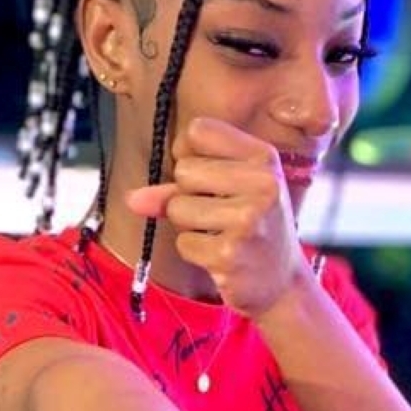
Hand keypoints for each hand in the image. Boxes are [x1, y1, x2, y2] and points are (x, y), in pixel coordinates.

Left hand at [125, 117, 307, 316]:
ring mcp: (248, 219)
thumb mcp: (225, 194)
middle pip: (184, 170)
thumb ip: (175, 188)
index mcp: (262, 157)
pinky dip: (194, 252)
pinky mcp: (229, 253)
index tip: (207, 176)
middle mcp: (262, 183)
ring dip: (189, 226)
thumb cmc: (250, 227)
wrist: (279, 280)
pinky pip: (183, 242)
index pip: (197, 131)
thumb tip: (131, 199)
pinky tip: (220, 254)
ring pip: (177, 208)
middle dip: (187, 195)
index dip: (188, 155)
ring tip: (220, 233)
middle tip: (218, 213)